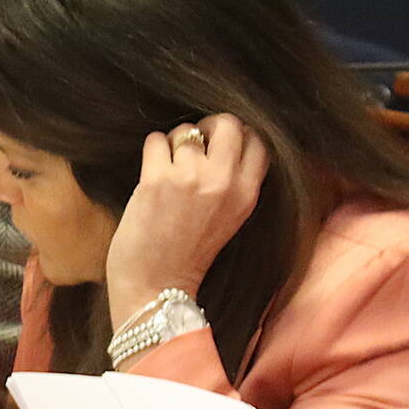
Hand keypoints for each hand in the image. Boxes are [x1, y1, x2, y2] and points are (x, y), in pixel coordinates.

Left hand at [104, 114, 269, 325]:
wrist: (156, 287)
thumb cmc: (189, 254)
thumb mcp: (230, 218)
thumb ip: (233, 182)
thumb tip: (221, 139)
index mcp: (247, 194)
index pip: (258, 139)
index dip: (237, 134)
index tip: (219, 146)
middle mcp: (224, 182)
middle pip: (227, 122)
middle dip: (208, 126)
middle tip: (194, 145)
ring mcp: (191, 178)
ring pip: (186, 130)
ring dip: (174, 143)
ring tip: (168, 170)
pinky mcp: (157, 179)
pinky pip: (156, 140)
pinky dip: (152, 151)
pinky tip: (151, 175)